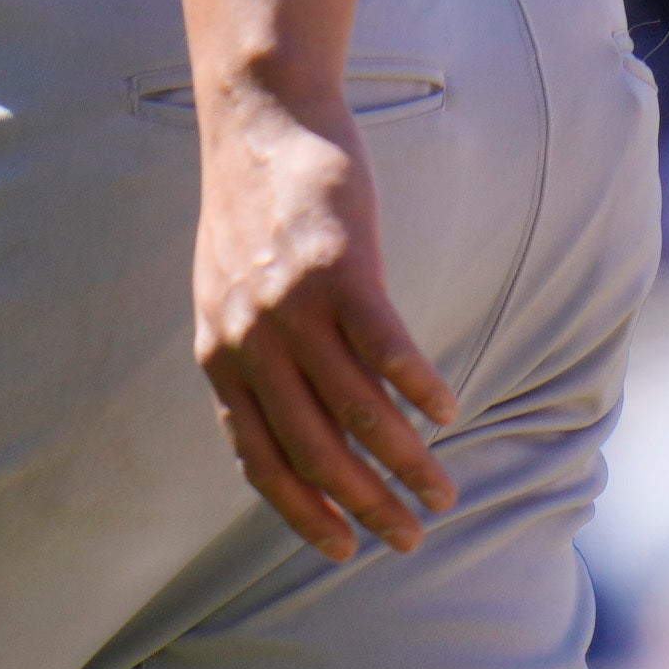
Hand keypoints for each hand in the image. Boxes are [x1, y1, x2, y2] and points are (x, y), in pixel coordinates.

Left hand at [192, 93, 457, 558]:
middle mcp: (251, 342)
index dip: (304, 514)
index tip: (345, 549)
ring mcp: (295, 307)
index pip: (260, 461)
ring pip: (360, 413)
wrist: (259, 119)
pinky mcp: (341, 268)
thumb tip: (292, 422)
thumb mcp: (226, 294)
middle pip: (316, 452)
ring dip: (407, 464)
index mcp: (221, 356)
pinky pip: (388, 349)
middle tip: (412, 539)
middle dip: (369, 508)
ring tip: (442, 490)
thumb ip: (252, 357)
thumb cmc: (254, 211)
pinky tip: (447, 413)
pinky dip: (421, 389)